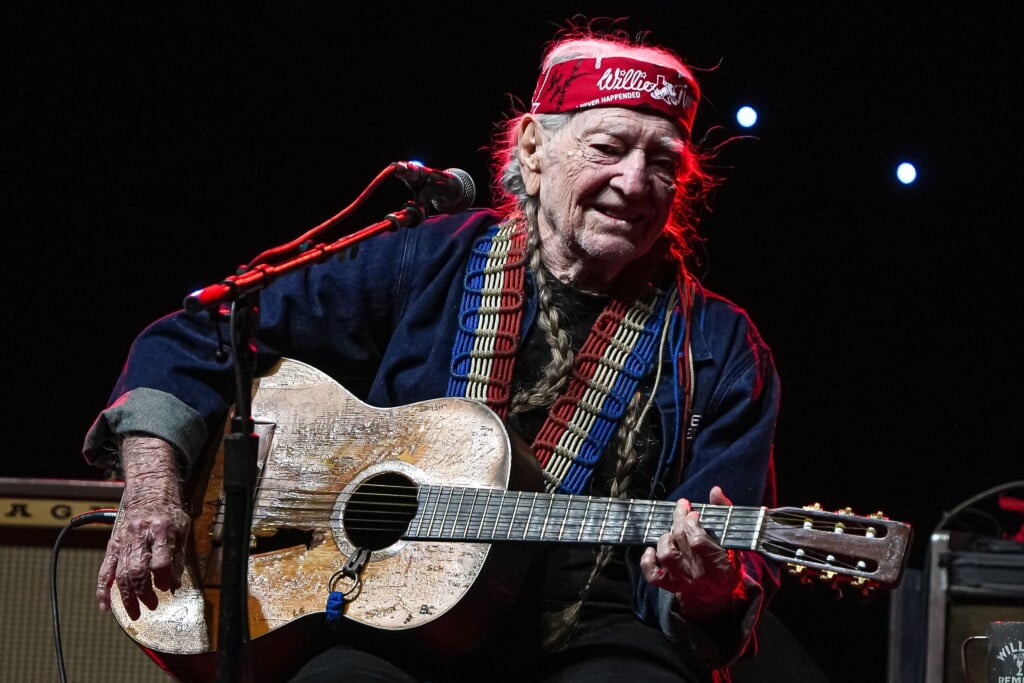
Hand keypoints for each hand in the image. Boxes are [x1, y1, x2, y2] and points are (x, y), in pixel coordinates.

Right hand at [96, 436, 190, 619]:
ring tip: (134, 612)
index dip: (164, 578)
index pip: (161, 560)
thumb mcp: (182, 529)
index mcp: (162, 529)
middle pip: (138, 569)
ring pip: (121, 573)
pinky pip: (105, 570)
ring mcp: (124, 541)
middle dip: (143, 592)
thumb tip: (174, 585)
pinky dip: (103, 589)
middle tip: (151, 606)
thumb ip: (178, 558)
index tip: (167, 590)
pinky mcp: (113, 545)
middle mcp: (140, 535)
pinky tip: (105, 605)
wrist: (149, 491)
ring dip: (126, 596)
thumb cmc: (169, 512)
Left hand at [639, 485, 742, 618]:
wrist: (718, 593)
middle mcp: (700, 576)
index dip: (692, 522)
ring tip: (672, 532)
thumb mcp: (732, 540)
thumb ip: (724, 512)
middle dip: (679, 520)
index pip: (698, 541)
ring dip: (666, 537)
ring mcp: (684, 581)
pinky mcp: (669, 585)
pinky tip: (652, 550)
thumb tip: (715, 491)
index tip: (693, 513)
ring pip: (666, 554)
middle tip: (681, 510)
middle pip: (681, 540)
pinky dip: (647, 560)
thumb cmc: (726, 561)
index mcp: (720, 566)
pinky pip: (652, 574)